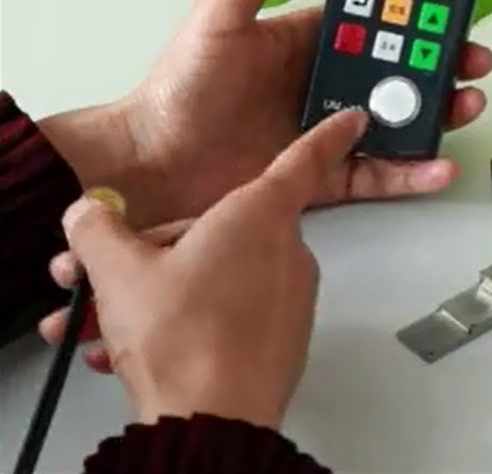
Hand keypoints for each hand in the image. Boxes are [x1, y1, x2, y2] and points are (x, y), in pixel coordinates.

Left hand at [39, 0, 491, 228]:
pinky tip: (439, 168)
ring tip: (467, 107)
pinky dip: (413, 173)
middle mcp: (324, 83)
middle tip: (474, 63)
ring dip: (440, 114)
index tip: (450, 12)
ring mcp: (328, 131)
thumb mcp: (222, 12)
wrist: (150, 163)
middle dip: (444, 65)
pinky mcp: (324, 177)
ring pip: (400, 121)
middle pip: (400, 71)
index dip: (417, 16)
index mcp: (307, 40)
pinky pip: (379, 173)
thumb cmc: (177, 85)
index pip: (376, 22)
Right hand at [41, 111, 366, 427]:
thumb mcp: (118, 271)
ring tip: (119, 322)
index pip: (302, 161)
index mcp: (260, 215)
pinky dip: (190, 323)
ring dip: (169, 291)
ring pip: (221, 274)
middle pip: (225, 229)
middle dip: (164, 247)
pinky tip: (148, 348)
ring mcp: (290, 298)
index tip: (353, 119)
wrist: (211, 419)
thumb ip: (98, 230)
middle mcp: (287, 251)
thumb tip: (90, 216)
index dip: (326, 136)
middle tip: (115, 273)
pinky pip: (231, 314)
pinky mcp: (283, 340)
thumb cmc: (184, 339)